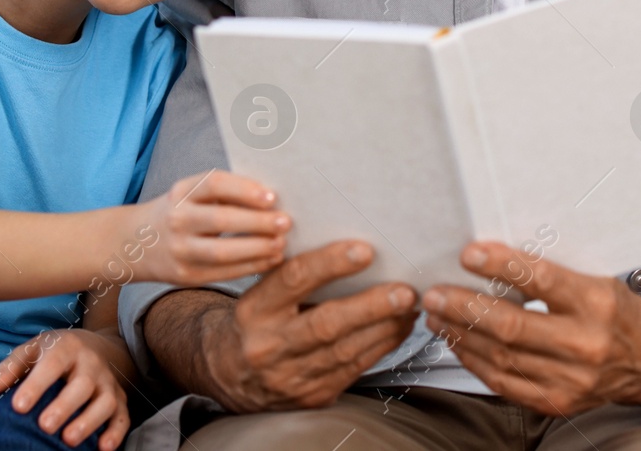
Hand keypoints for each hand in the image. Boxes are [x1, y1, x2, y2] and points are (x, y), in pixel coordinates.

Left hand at [0, 328, 130, 449]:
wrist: (96, 347)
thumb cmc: (55, 353)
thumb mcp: (33, 349)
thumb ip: (12, 367)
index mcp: (67, 348)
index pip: (52, 364)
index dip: (36, 384)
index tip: (18, 406)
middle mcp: (91, 364)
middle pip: (83, 384)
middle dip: (65, 406)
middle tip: (45, 426)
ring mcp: (108, 382)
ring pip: (106, 401)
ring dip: (89, 421)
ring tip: (69, 440)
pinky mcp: (120, 400)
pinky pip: (123, 416)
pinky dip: (116, 433)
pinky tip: (103, 448)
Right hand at [133, 171, 290, 286]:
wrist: (135, 242)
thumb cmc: (180, 211)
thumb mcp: (192, 194)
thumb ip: (226, 193)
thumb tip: (274, 198)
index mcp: (181, 192)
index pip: (213, 184)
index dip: (244, 189)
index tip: (272, 196)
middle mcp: (177, 219)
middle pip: (221, 220)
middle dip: (258, 222)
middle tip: (286, 221)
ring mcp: (179, 250)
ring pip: (222, 251)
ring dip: (257, 248)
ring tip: (281, 243)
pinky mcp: (185, 276)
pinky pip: (223, 273)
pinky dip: (251, 266)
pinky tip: (270, 259)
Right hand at [197, 240, 419, 411]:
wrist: (231, 373)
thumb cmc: (258, 320)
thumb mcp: (262, 293)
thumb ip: (296, 275)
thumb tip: (355, 243)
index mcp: (254, 310)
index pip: (294, 280)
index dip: (330, 263)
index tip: (365, 249)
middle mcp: (269, 346)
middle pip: (325, 324)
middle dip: (370, 306)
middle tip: (404, 291)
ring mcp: (290, 376)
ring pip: (345, 351)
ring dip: (385, 327)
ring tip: (409, 306)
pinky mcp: (311, 396)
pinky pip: (353, 370)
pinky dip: (381, 346)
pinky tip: (398, 328)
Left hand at [421, 242, 640, 415]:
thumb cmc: (616, 310)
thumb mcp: (594, 278)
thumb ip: (548, 274)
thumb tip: (491, 257)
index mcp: (597, 303)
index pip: (541, 280)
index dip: (501, 266)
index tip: (469, 254)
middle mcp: (586, 344)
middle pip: (512, 326)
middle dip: (465, 308)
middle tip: (436, 293)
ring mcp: (572, 379)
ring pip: (502, 357)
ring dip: (462, 335)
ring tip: (439, 316)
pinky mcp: (559, 402)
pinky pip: (505, 383)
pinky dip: (475, 363)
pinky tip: (460, 343)